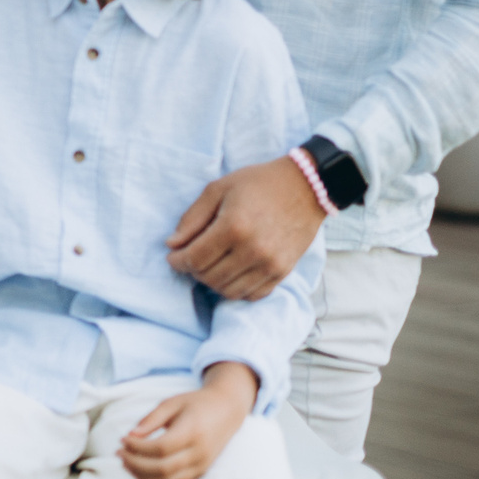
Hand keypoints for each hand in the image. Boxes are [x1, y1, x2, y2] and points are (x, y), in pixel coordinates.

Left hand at [117, 362, 255, 478]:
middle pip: (163, 469)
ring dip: (144, 477)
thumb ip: (151, 419)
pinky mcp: (201, 472)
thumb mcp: (172, 403)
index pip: (161, 448)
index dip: (138, 447)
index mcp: (192, 431)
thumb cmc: (196, 403)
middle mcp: (199, 453)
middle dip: (136, 464)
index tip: (122, 439)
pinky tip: (142, 472)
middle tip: (120, 453)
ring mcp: (202, 465)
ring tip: (127, 463)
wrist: (227, 411)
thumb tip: (130, 435)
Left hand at [166, 157, 326, 300]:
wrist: (306, 188)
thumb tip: (172, 244)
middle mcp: (253, 251)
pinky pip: (253, 294)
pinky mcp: (283, 272)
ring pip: (229, 291)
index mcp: (234, 227)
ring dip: (212, 282)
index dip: (177, 261)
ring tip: (209, 265)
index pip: (195, 259)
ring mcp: (271, 265)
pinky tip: (230, 273)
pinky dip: (236, 289)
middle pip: (209, 277)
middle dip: (192, 271)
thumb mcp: (218, 189)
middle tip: (190, 258)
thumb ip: (192, 218)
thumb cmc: (258, 184)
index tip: (172, 256)